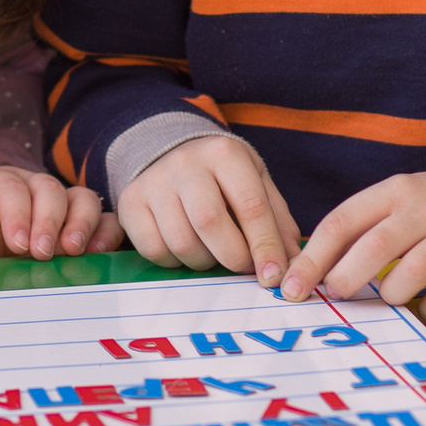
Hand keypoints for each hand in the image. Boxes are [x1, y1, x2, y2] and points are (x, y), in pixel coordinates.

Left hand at [0, 162, 123, 259]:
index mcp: (0, 185)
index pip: (13, 189)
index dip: (18, 213)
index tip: (17, 244)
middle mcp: (34, 189)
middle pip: (51, 190)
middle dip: (49, 221)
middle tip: (42, 253)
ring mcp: (61, 207)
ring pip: (83, 199)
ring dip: (82, 223)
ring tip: (73, 251)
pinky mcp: (81, 228)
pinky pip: (104, 222)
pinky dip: (106, 234)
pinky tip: (97, 254)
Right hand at [116, 134, 300, 287]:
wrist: (169, 149)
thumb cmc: (222, 175)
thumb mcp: (255, 182)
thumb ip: (276, 220)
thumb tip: (295, 264)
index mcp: (225, 154)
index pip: (250, 205)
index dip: (265, 246)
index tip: (274, 276)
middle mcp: (186, 164)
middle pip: (211, 223)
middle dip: (233, 256)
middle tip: (243, 267)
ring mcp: (154, 183)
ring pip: (181, 242)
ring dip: (204, 261)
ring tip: (214, 252)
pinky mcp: (131, 203)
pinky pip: (154, 250)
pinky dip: (175, 261)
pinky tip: (188, 248)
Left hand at [280, 170, 425, 325]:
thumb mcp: (396, 202)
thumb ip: (359, 229)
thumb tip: (309, 271)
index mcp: (394, 191)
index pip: (343, 222)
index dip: (312, 258)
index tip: (292, 286)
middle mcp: (424, 209)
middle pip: (375, 247)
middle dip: (346, 279)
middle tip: (335, 296)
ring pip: (411, 274)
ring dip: (390, 295)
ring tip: (388, 297)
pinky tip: (424, 308)